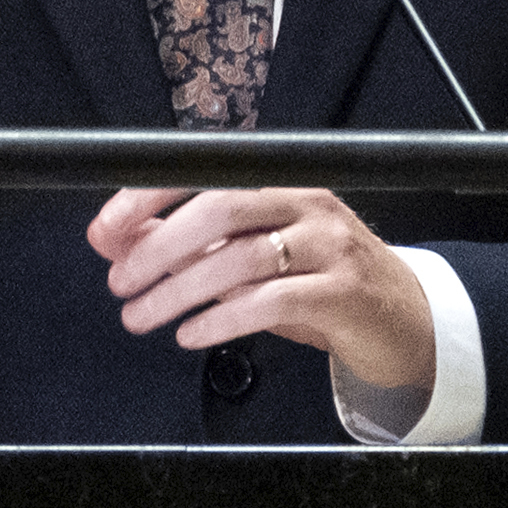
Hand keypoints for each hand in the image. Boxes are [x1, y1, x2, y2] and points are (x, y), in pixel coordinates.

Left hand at [87, 186, 436, 392]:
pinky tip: (193, 334)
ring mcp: (330, 245)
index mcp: (282, 183)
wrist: (400, 321)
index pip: (206, 173)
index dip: (149, 196)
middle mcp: (308, 204)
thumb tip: (113, 238)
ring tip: (143, 316)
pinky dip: (222, 319)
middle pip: (220, 208)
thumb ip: (188, 245)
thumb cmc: (320, 284)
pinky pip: (271, 301)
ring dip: (179, 291)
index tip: (107, 228)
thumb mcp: (253, 258)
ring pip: (241, 258)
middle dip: (158, 246)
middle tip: (120, 283)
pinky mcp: (343, 292)